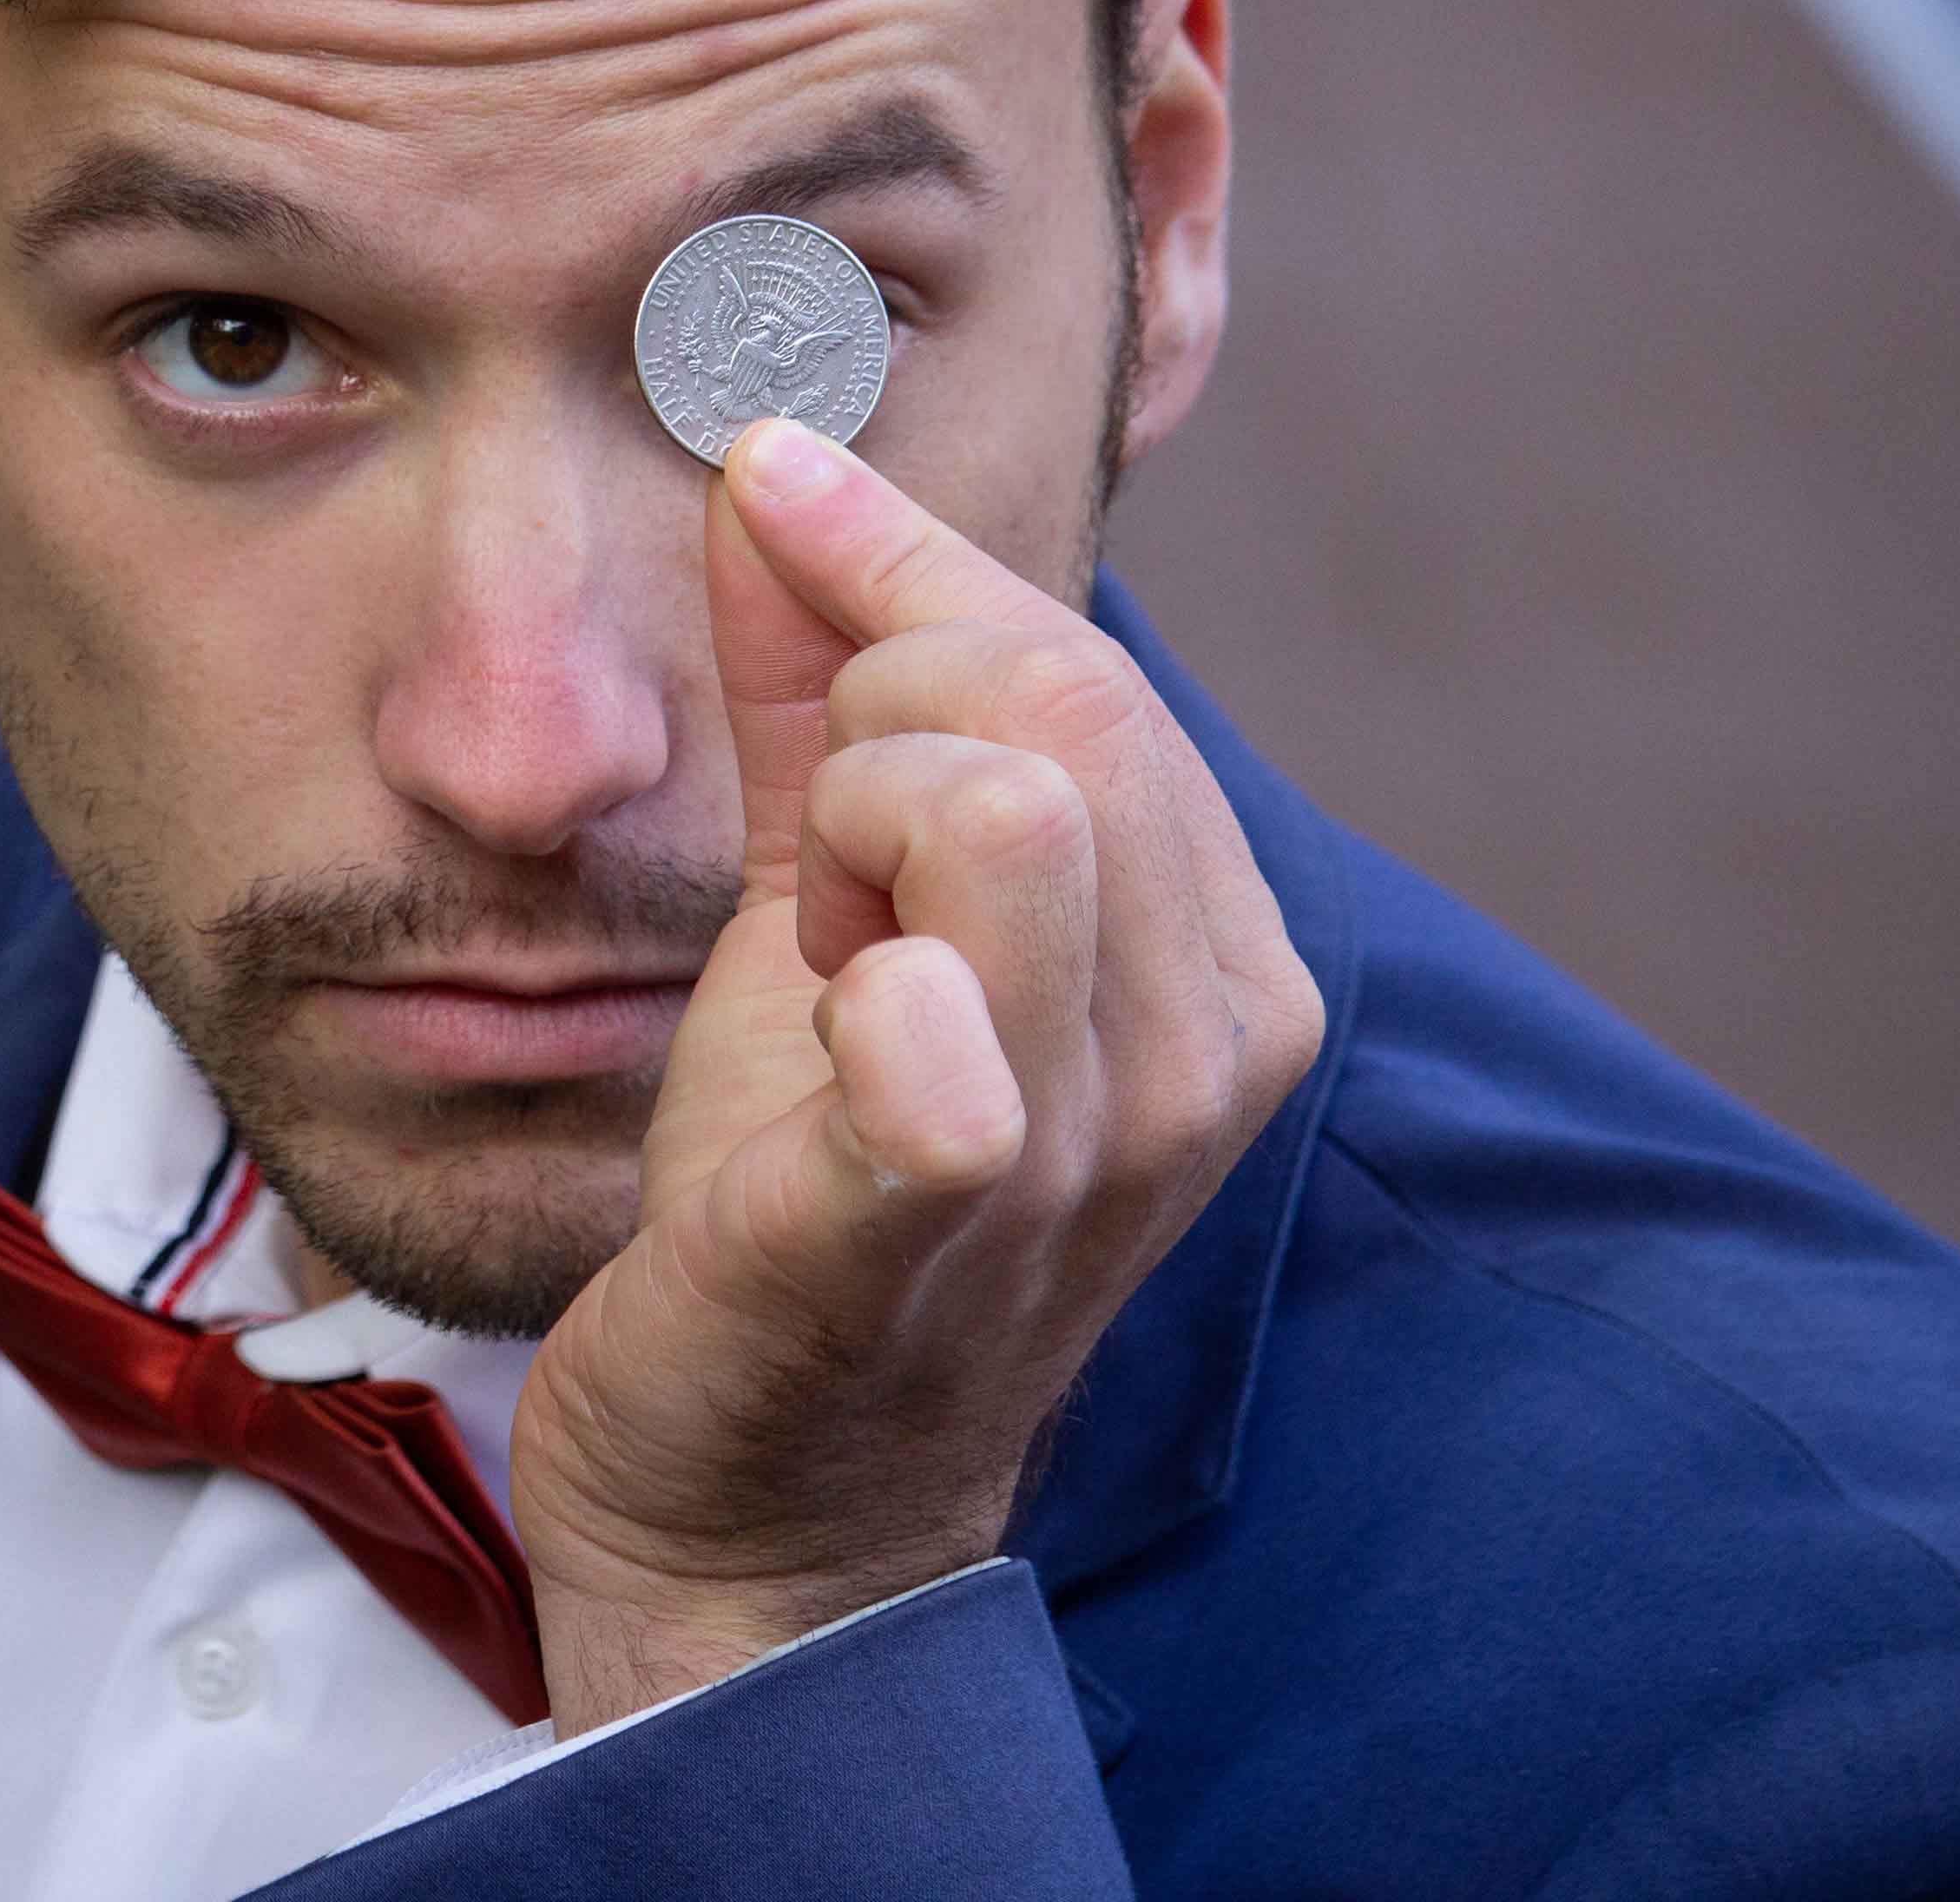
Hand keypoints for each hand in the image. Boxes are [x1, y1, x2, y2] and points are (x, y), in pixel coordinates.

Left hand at [508, 417, 1326, 1733]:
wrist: (752, 1499)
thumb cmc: (810, 1182)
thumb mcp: (827, 892)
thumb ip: (815, 680)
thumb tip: (775, 461)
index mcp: (1207, 953)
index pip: (1079, 655)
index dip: (900, 563)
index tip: (771, 498)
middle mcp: (1198, 1047)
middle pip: (1059, 700)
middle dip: (881, 699)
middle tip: (817, 849)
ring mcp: (1085, 1149)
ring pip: (1010, 804)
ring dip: (856, 828)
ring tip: (824, 947)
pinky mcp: (933, 1229)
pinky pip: (933, 1050)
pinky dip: (860, 994)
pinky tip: (822, 1031)